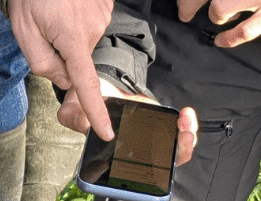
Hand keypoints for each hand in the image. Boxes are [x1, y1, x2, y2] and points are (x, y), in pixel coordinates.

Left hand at [5, 0, 114, 139]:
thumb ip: (43, 63)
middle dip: (61, 52)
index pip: (87, 83)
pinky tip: (66, 3)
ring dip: (68, 34)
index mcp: (73, 38)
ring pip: (83, 41)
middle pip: (77, 59)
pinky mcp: (106, 3)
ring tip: (53, 9)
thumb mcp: (24, 31)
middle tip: (43, 27)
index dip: (96, 110)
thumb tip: (64, 78)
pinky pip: (90, 23)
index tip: (106, 130)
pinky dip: (77, 20)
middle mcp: (94, 27)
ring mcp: (103, 13)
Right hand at [57, 79, 198, 165]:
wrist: (100, 83)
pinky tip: (184, 114)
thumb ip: (73, 116)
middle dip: (177, 154)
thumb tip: (85, 124)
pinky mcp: (159, 123)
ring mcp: (149, 139)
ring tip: (184, 123)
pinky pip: (178, 131)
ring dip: (186, 139)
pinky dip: (187, 124)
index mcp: (114, 156)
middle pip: (162, 166)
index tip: (158, 166)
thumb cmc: (86, 102)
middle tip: (181, 139)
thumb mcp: (74, 106)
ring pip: (174, 151)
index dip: (148, 178)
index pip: (132, 175)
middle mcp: (134, 152)